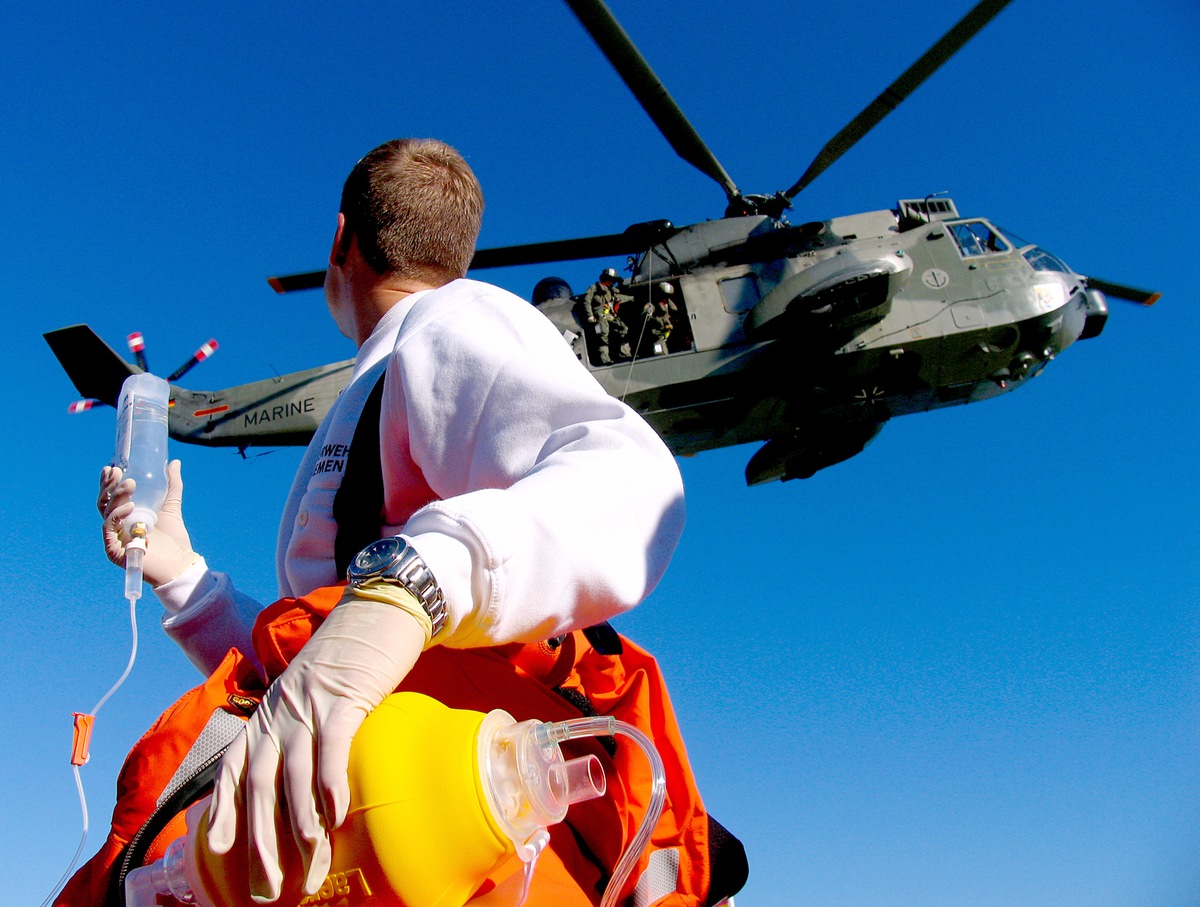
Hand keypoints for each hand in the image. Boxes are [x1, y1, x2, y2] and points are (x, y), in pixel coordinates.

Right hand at [99, 461, 197, 585]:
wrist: (180, 563)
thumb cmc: (174, 538)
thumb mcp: (171, 506)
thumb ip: (172, 485)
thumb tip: (174, 462)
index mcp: (126, 515)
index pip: (110, 496)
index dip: (107, 482)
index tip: (112, 466)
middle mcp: (117, 526)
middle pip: (104, 502)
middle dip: (108, 485)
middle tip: (117, 471)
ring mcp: (114, 538)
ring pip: (106, 513)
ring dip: (116, 496)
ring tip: (130, 484)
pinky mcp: (114, 551)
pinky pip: (109, 529)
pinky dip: (117, 516)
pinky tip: (130, 506)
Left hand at [207, 595, 425, 900]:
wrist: (377, 611)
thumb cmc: (349, 661)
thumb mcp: (311, 694)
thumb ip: (301, 730)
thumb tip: (309, 782)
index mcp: (268, 714)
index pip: (234, 766)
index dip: (222, 810)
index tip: (217, 851)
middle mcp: (279, 712)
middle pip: (259, 785)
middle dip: (260, 843)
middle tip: (268, 887)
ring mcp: (309, 705)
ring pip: (293, 776)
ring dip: (299, 829)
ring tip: (309, 868)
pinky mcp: (344, 697)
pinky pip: (331, 748)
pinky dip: (330, 785)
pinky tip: (336, 817)